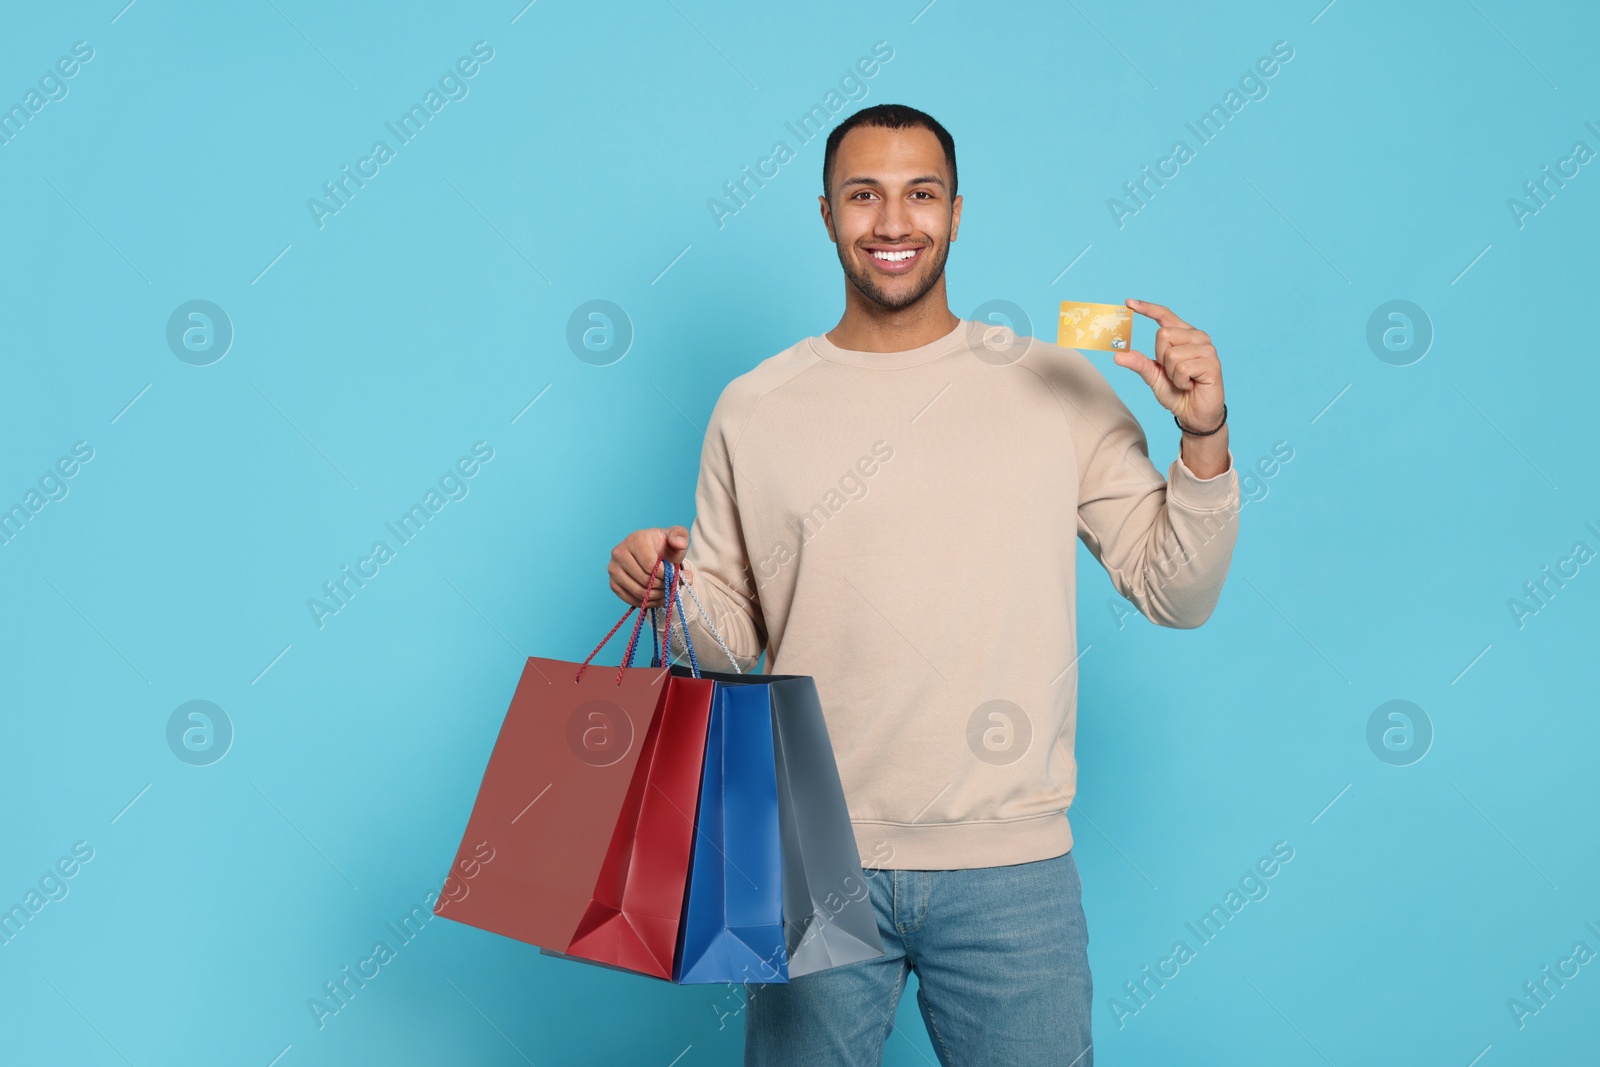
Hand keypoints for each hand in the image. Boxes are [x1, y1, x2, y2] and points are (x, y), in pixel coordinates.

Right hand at [609, 525, 695, 607]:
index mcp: (635, 540)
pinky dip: (648, 602)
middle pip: (644, 580)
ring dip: (657, 596)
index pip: (650, 565)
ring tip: (668, 591)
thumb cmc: (664, 545)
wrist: (652, 552)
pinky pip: (632, 600)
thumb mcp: (676, 536)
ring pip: (638, 592)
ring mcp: (614, 569)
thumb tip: (679, 543)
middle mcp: (619, 553)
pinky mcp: (613, 584)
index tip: (675, 575)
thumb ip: (680, 536)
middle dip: (663, 586)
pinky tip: (658, 596)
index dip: (666, 575)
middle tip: (673, 586)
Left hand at [1111, 299, 1224, 433]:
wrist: (1194, 414)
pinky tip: (1191, 385)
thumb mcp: (1154, 376)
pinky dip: (1180, 381)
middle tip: (1173, 374)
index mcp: (1184, 335)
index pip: (1165, 316)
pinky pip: (1182, 368)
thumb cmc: (1177, 393)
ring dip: (1171, 373)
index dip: (1148, 308)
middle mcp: (1198, 337)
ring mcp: (1207, 349)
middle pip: (1163, 334)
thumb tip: (1118, 355)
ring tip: (1184, 381)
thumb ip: (1139, 363)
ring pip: (1171, 353)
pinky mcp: (1212, 363)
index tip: (1128, 302)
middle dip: (1161, 358)